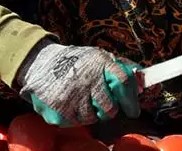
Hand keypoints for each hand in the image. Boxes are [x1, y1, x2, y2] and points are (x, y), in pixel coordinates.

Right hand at [16, 41, 140, 126]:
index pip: (123, 82)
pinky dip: (75, 116)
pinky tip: (68, 102)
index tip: (133, 110)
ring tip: (79, 97)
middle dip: (108, 108)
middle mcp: (87, 79)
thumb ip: (120, 69)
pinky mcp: (60, 113)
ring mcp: (72, 97)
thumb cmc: (73, 62)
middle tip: (97, 99)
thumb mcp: (97, 57)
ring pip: (94, 118)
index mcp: (99, 63)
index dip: (130, 98)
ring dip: (90, 112)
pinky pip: (77, 123)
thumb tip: (143, 83)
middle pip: (111, 108)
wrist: (38, 64)